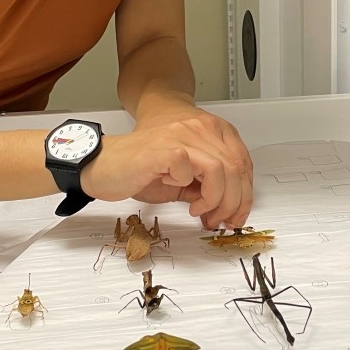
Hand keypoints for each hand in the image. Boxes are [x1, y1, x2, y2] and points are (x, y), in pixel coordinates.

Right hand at [81, 107, 252, 228]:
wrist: (104, 166)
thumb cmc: (139, 171)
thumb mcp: (182, 181)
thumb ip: (206, 187)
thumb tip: (228, 208)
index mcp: (205, 132)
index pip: (242, 160)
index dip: (245, 192)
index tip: (237, 214)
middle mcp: (197, 128)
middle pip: (237, 167)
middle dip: (235, 202)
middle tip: (222, 221)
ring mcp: (182, 135)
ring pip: (222, 169)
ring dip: (216, 200)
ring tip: (200, 212)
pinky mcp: (167, 148)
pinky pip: (194, 171)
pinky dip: (192, 189)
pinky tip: (179, 195)